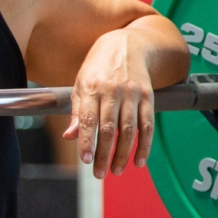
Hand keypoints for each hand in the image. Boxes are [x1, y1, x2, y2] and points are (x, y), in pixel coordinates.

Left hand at [64, 29, 155, 177]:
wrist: (127, 44)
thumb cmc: (98, 67)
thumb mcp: (81, 83)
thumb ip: (77, 112)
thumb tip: (69, 136)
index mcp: (91, 87)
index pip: (89, 119)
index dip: (87, 141)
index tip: (86, 161)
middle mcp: (112, 91)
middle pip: (109, 128)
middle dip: (104, 154)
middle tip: (99, 173)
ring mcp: (132, 94)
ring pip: (129, 130)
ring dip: (123, 154)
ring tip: (116, 170)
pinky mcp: (148, 97)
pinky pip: (147, 125)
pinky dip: (145, 145)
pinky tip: (139, 161)